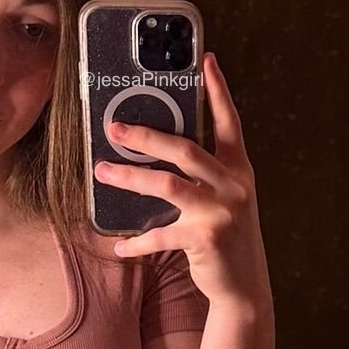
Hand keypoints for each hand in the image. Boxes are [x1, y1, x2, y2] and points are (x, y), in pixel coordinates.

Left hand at [94, 50, 269, 310]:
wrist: (245, 287)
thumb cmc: (227, 238)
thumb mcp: (224, 200)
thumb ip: (203, 175)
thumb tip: (159, 151)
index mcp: (239, 170)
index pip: (229, 122)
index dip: (218, 90)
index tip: (205, 61)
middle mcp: (233, 186)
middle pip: (185, 149)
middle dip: (146, 136)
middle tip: (115, 128)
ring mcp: (221, 212)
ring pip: (167, 185)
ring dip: (130, 178)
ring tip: (102, 172)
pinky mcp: (205, 239)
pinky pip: (160, 235)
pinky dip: (136, 242)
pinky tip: (118, 245)